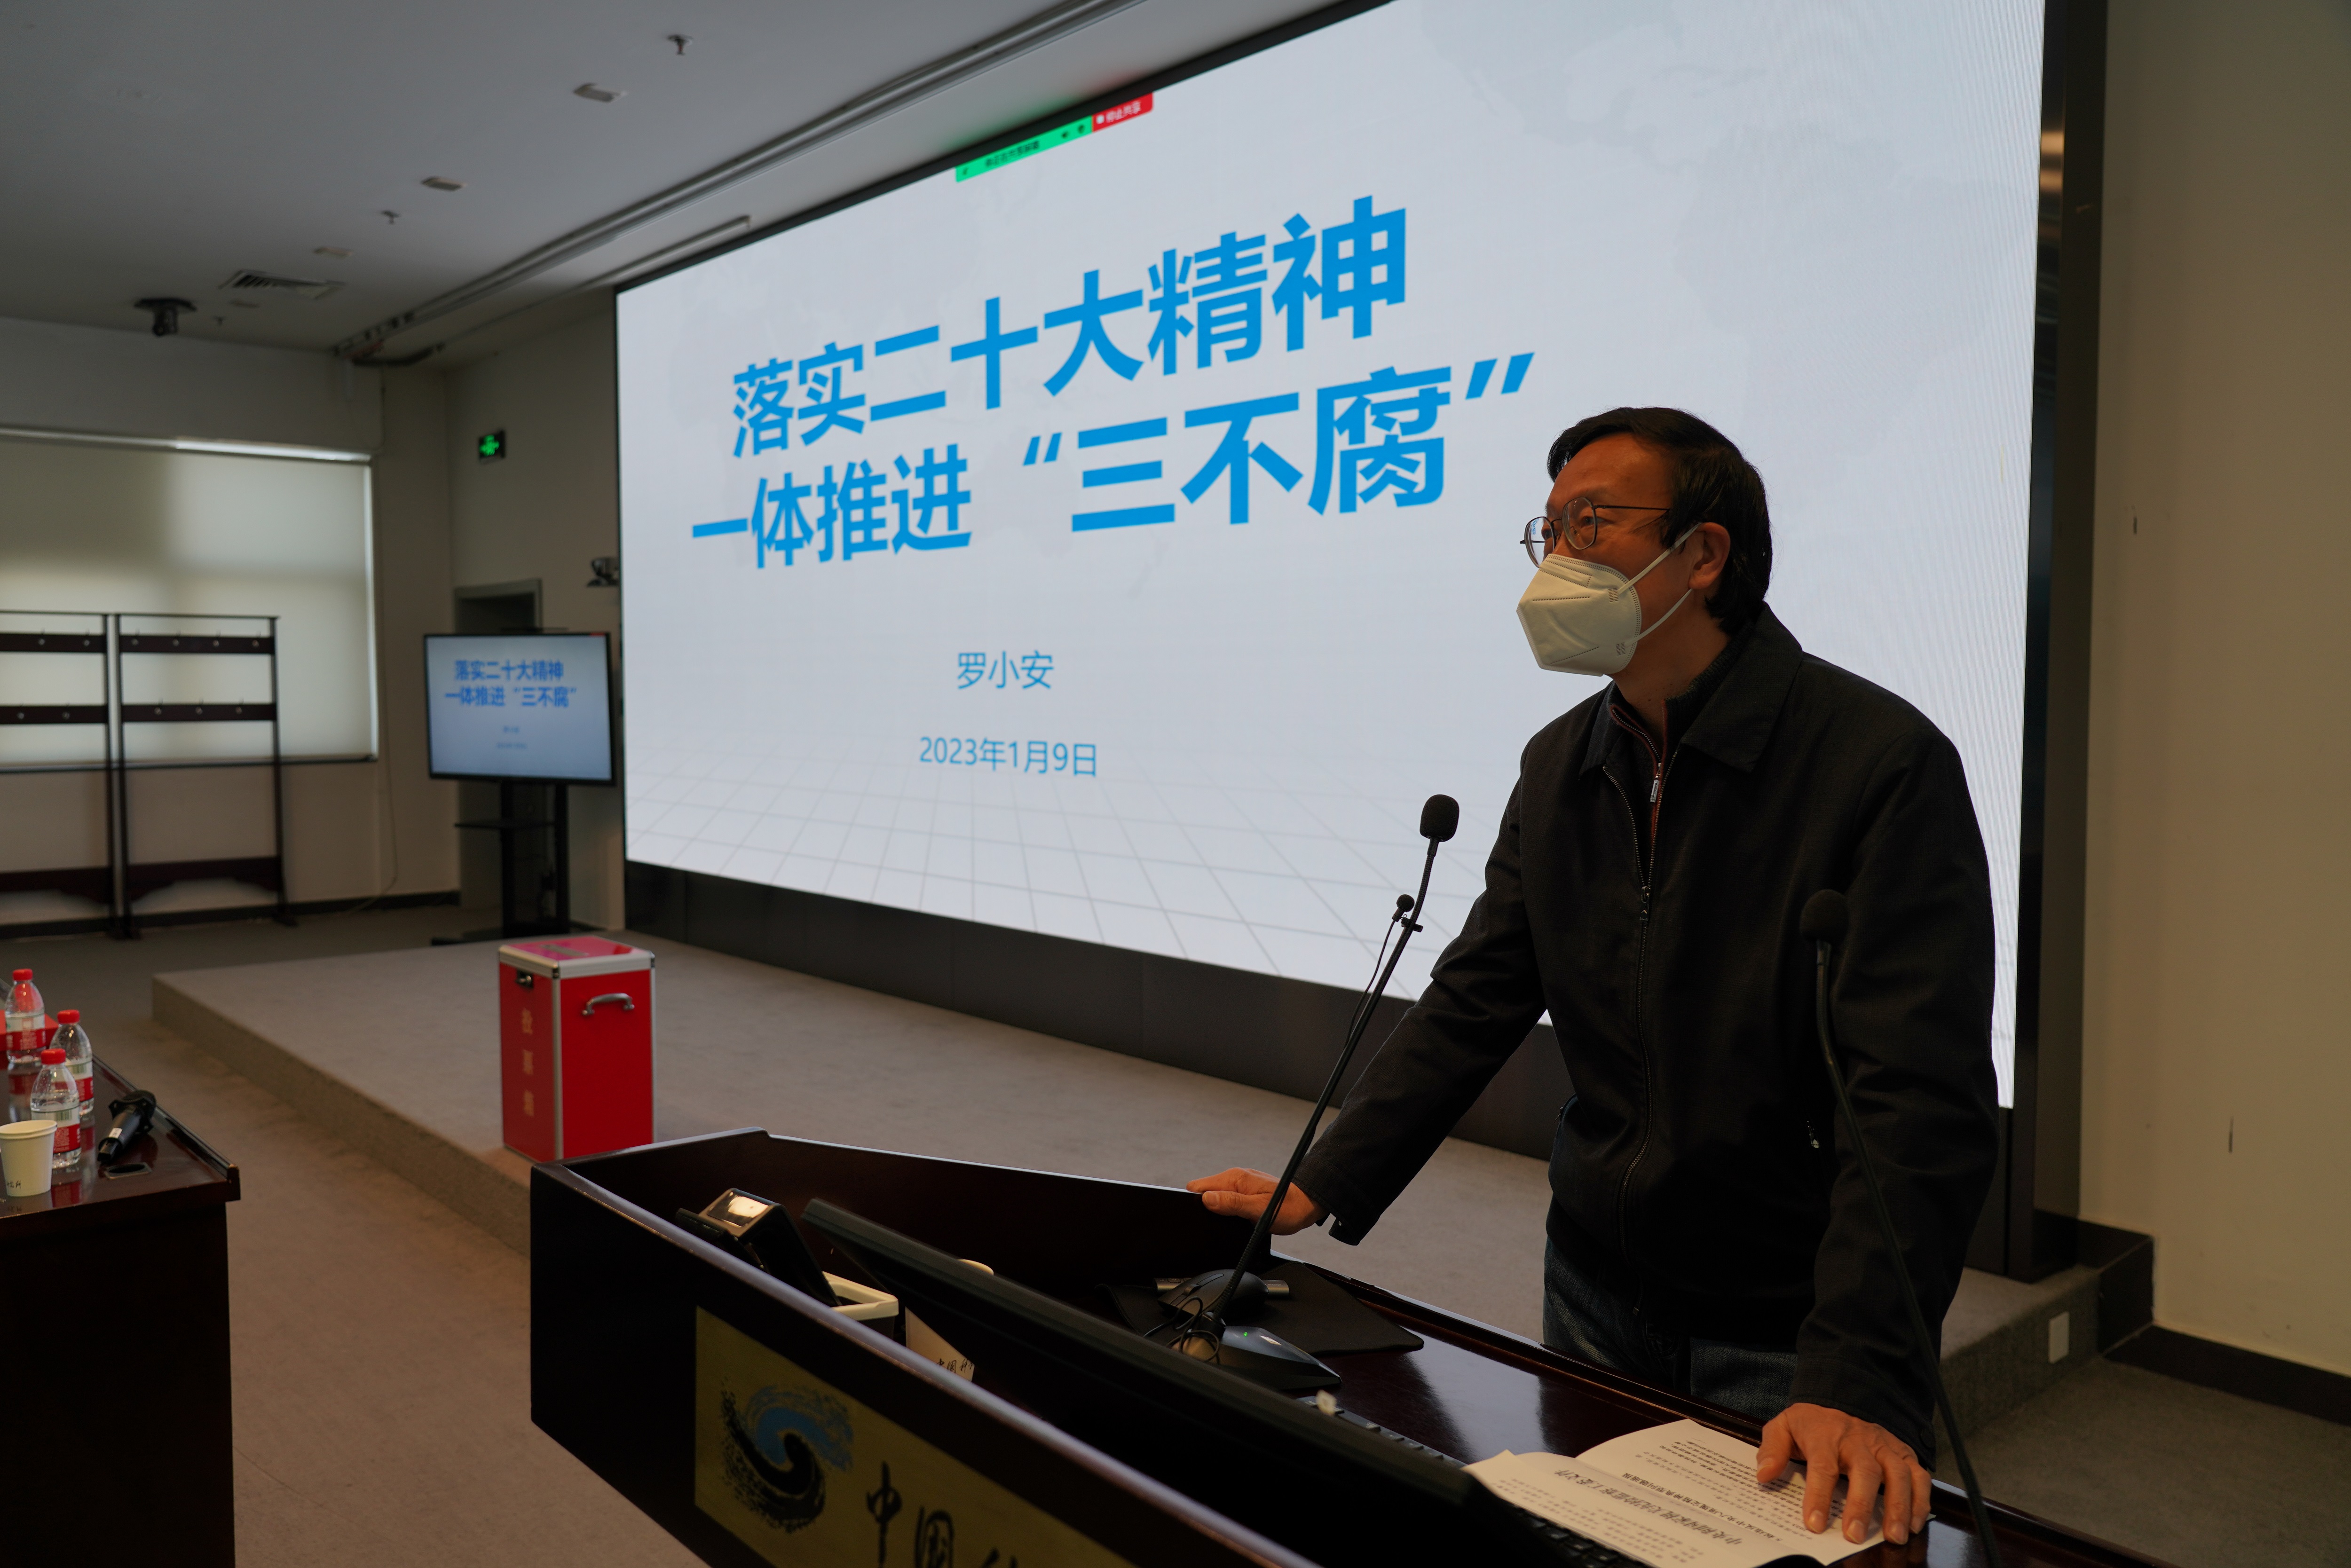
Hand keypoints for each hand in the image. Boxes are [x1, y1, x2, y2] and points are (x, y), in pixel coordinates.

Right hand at [1185, 1168, 1326, 1233]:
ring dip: (1218, 1210)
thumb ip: (1232, 1203)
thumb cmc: (1287, 1208)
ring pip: (1214, 1196)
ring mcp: (1239, 1183)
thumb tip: (1206, 1199)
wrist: (1305, 1205)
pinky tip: (1238, 1218)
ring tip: (1234, 1220)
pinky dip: (1227, 1209)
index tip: (1203, 1216)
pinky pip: (1225, 1198)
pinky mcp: (1243, 1190)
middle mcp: (1234, 1177)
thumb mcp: (1258, 1210)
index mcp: (1234, 1178)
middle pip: (1203, 1192)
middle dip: (1205, 1207)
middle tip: (1223, 1221)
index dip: (1195, 1203)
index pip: (1197, 1187)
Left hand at [1756, 1402, 1931, 1546]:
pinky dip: (1921, 1499)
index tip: (1814, 1524)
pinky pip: (1919, 1473)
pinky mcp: (1902, 1451)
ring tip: (1894, 1536)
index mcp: (1825, 1434)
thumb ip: (1772, 1449)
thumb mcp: (1783, 1426)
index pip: (1823, 1466)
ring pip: (1898, 1472)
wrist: (1839, 1398)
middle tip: (1855, 1535)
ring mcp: (1884, 1444)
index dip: (1819, 1496)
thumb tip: (1764, 1475)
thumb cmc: (1811, 1424)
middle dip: (1861, 1505)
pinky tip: (1916, 1523)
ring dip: (1899, 1506)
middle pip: (1865, 1470)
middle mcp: (1858, 1439)